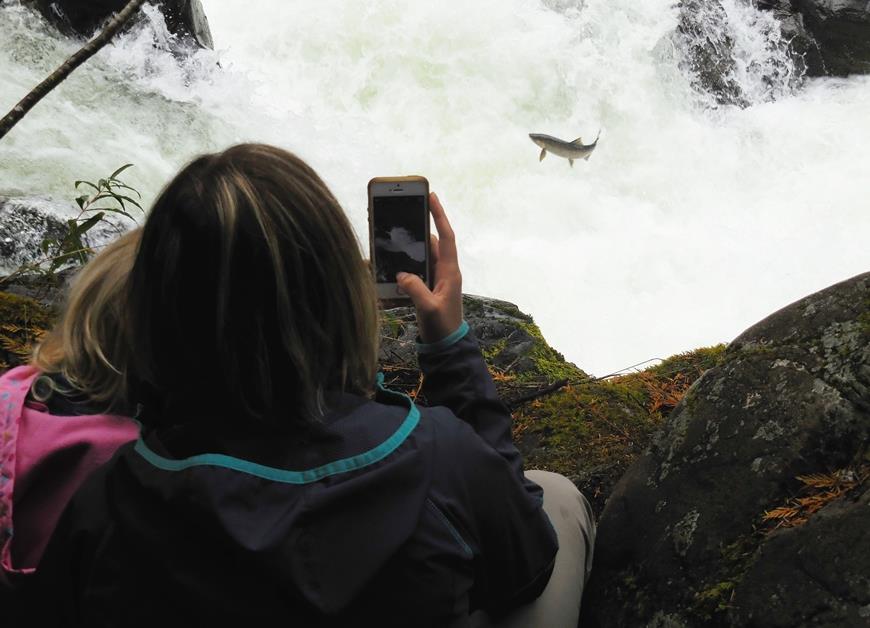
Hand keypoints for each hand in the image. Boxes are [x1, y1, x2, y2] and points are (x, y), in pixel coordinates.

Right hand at [396, 192, 462, 343]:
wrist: (446, 346)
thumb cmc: (442, 327)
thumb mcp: (428, 308)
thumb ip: (415, 289)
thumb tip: (402, 274)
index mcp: (449, 272)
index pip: (446, 237)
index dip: (439, 216)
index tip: (431, 197)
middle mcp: (443, 271)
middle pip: (429, 243)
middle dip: (416, 230)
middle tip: (400, 215)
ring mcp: (435, 278)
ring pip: (420, 256)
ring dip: (407, 250)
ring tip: (390, 239)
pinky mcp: (426, 287)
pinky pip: (414, 270)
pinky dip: (403, 266)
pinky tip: (388, 264)